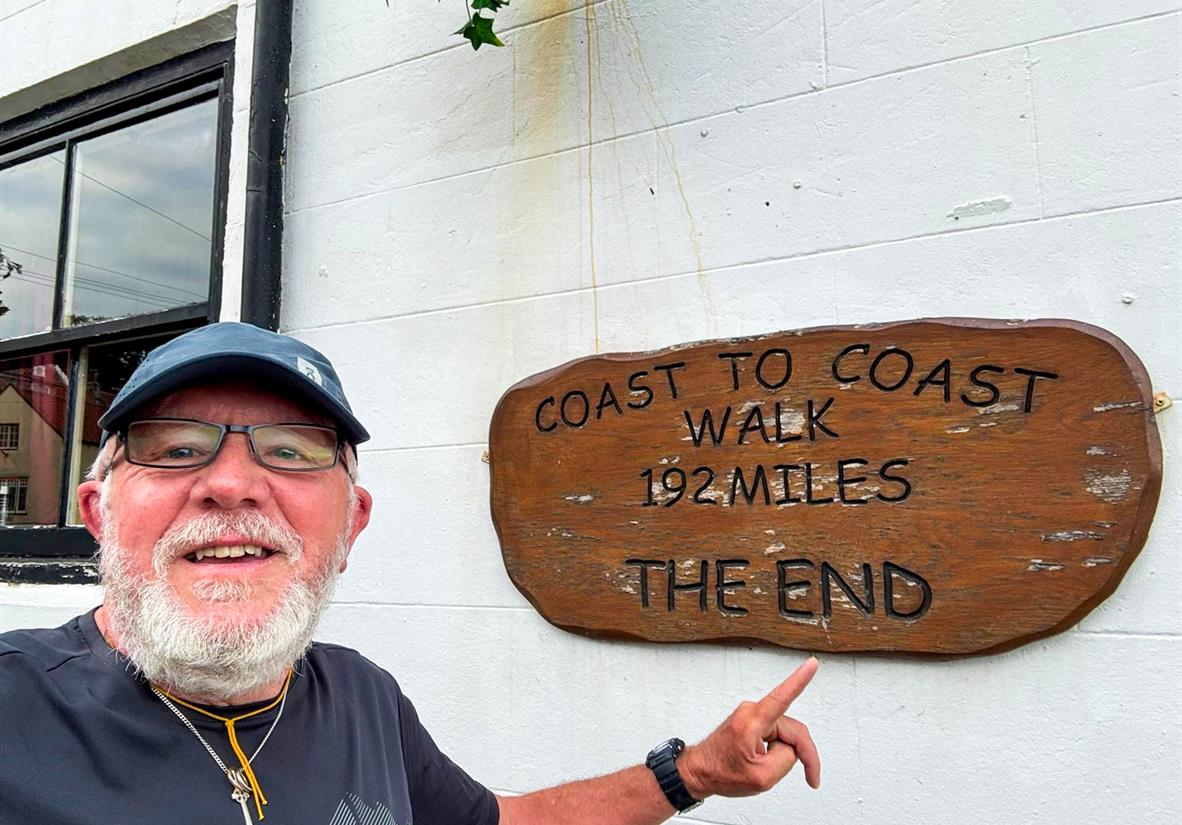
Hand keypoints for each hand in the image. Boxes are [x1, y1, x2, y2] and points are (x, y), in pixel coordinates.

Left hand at [677, 657, 820, 798]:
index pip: (781, 698)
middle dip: (802, 754)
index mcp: (752, 722)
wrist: (701, 771)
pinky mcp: (753, 721)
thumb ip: (786, 758)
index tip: (812, 663)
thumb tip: (792, 747)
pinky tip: (766, 760)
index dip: (800, 679)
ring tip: (767, 767)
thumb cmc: (722, 772)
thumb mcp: (761, 777)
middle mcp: (752, 712)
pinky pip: (777, 734)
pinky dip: (779, 750)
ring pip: (786, 735)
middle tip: (811, 777)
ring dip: (785, 754)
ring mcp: (752, 715)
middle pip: (793, 730)